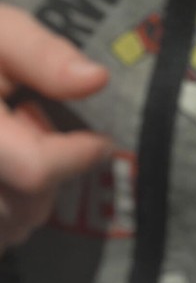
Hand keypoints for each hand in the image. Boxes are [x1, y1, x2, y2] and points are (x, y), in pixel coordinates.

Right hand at [0, 4, 110, 253]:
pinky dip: (7, 214)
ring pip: (9, 227)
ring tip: (11, 149)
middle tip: (36, 133)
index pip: (35, 168)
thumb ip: (41, 54)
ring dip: (28, 198)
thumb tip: (96, 80)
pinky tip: (1, 175)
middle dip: (52, 175)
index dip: (79, 156)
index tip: (99, 141)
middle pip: (24, 204)